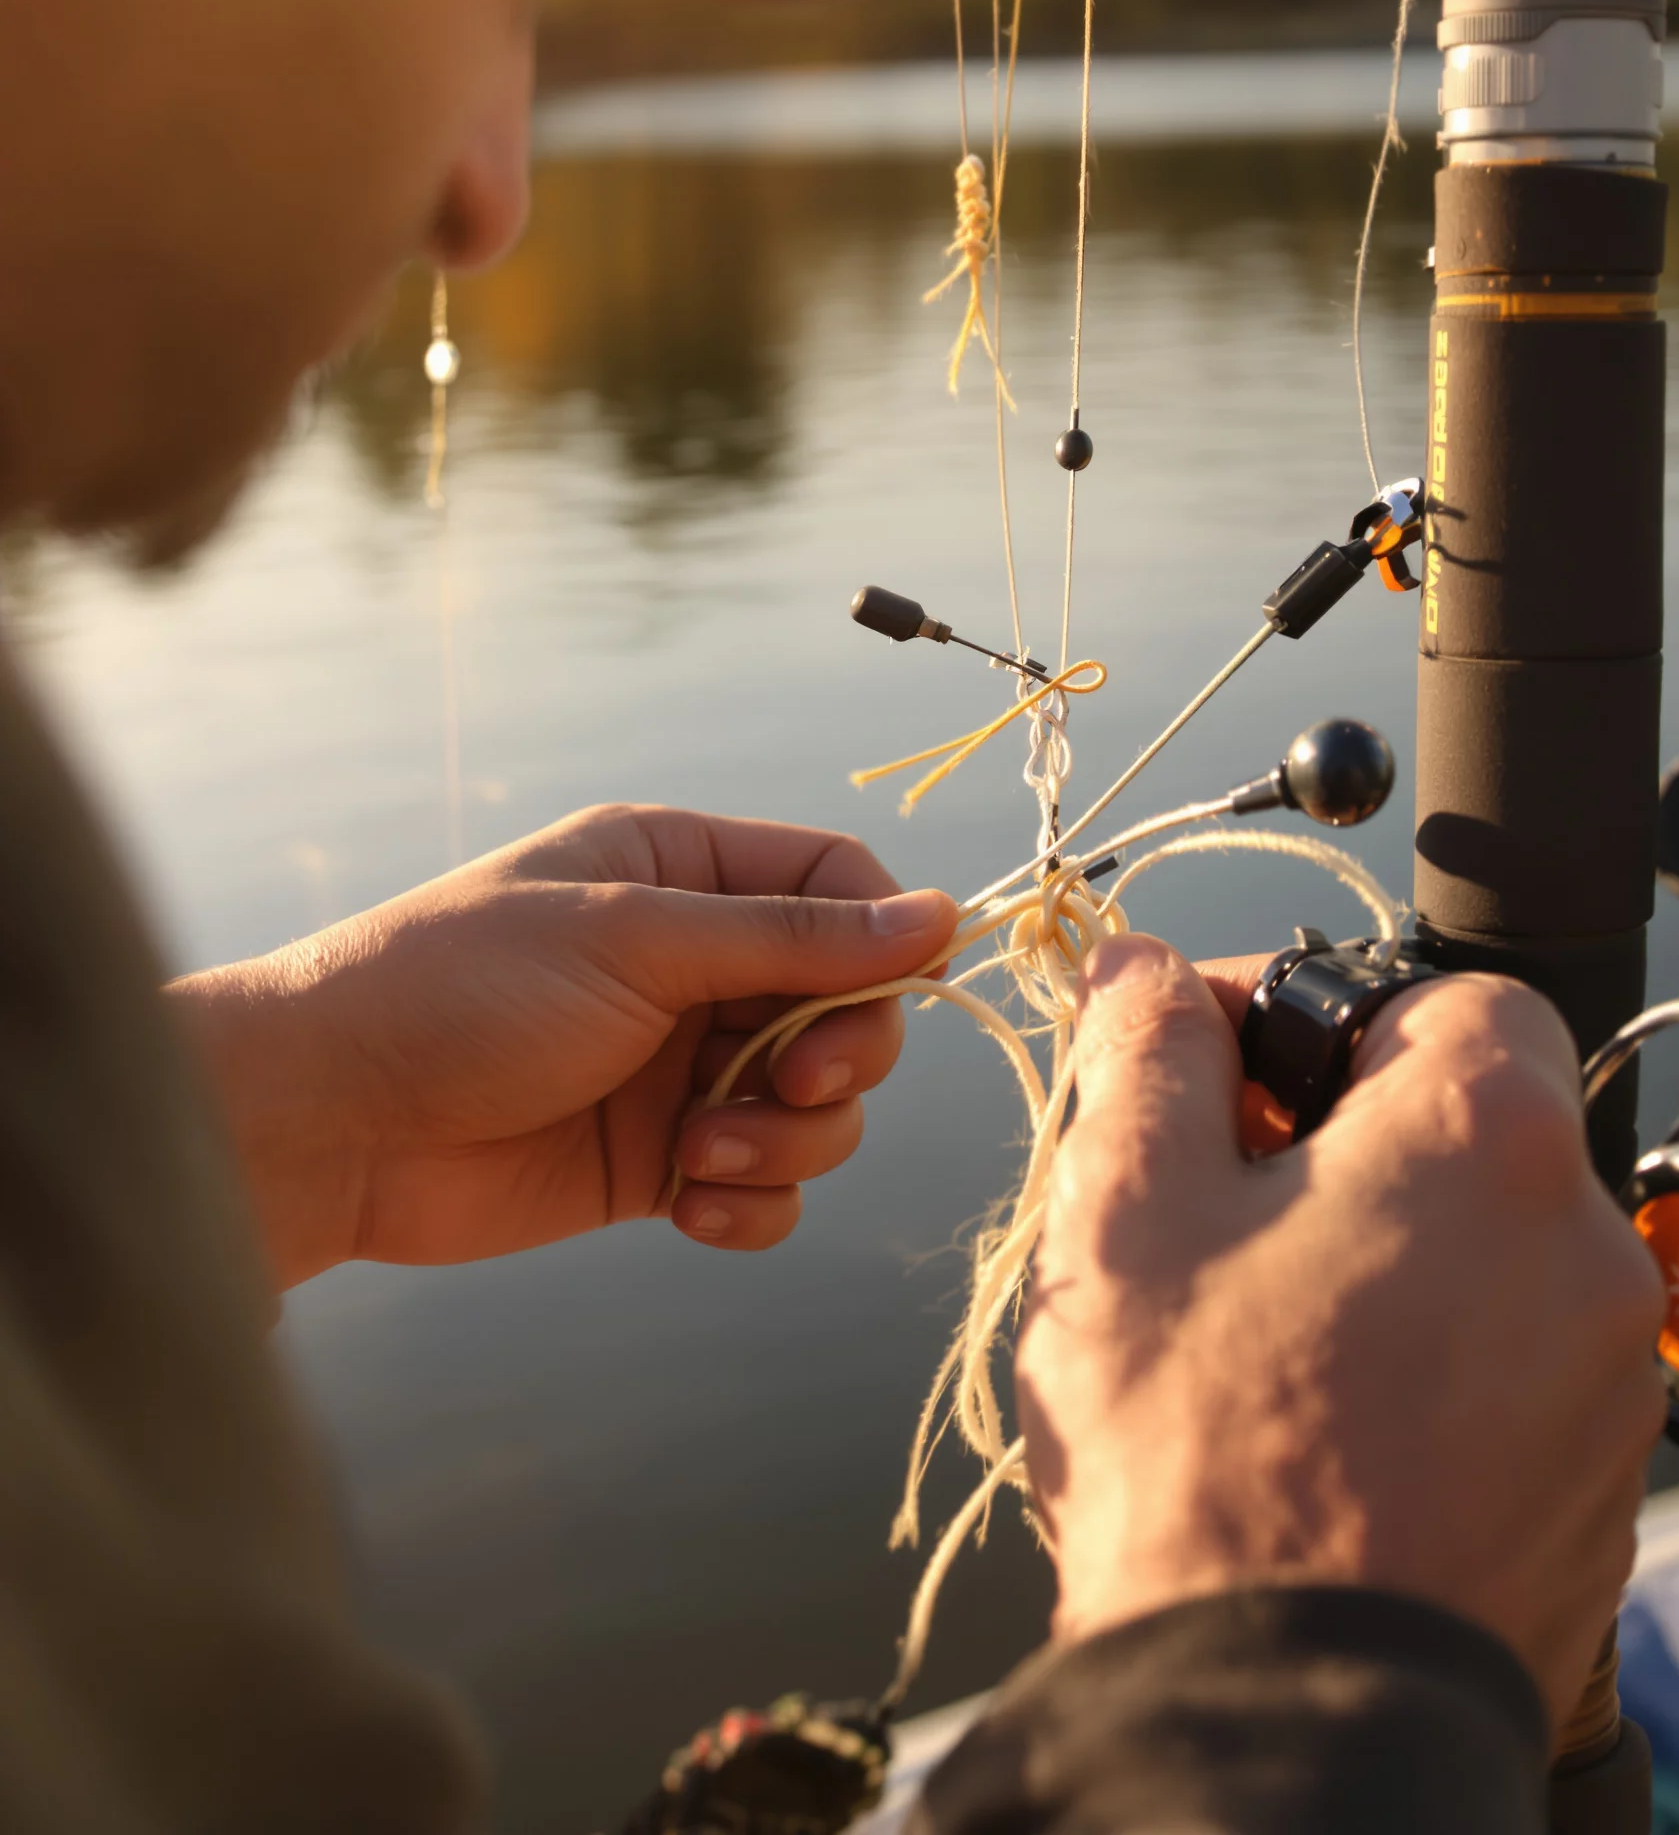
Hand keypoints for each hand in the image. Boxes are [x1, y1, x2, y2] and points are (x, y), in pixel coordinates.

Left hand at [171, 806, 955, 1289]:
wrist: (332, 1123)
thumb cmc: (465, 992)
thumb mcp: (637, 940)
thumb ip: (794, 939)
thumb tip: (942, 917)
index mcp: (685, 874)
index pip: (839, 887)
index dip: (886, 938)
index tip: (904, 986)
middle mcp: (697, 964)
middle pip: (850, 1004)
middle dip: (842, 1055)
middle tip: (792, 1083)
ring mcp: (684, 1065)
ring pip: (821, 1106)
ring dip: (789, 1139)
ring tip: (702, 1152)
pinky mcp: (663, 1160)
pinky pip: (766, 1185)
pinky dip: (752, 1203)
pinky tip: (691, 1209)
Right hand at [1014, 937, 1665, 1728]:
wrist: (1288, 1718)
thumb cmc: (1201, 1456)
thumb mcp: (1127, 1213)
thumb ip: (1144, 1057)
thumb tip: (1139, 969)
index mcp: (1488, 1139)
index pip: (1443, 993)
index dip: (1318, 1011)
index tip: (1217, 1062)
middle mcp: (1586, 1245)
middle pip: (1464, 1127)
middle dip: (1338, 1138)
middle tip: (1219, 1198)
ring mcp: (1610, 1379)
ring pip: (1486, 1255)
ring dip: (1382, 1253)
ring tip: (1253, 1327)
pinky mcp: (1601, 1491)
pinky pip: (1514, 1371)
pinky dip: (1430, 1362)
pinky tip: (1322, 1422)